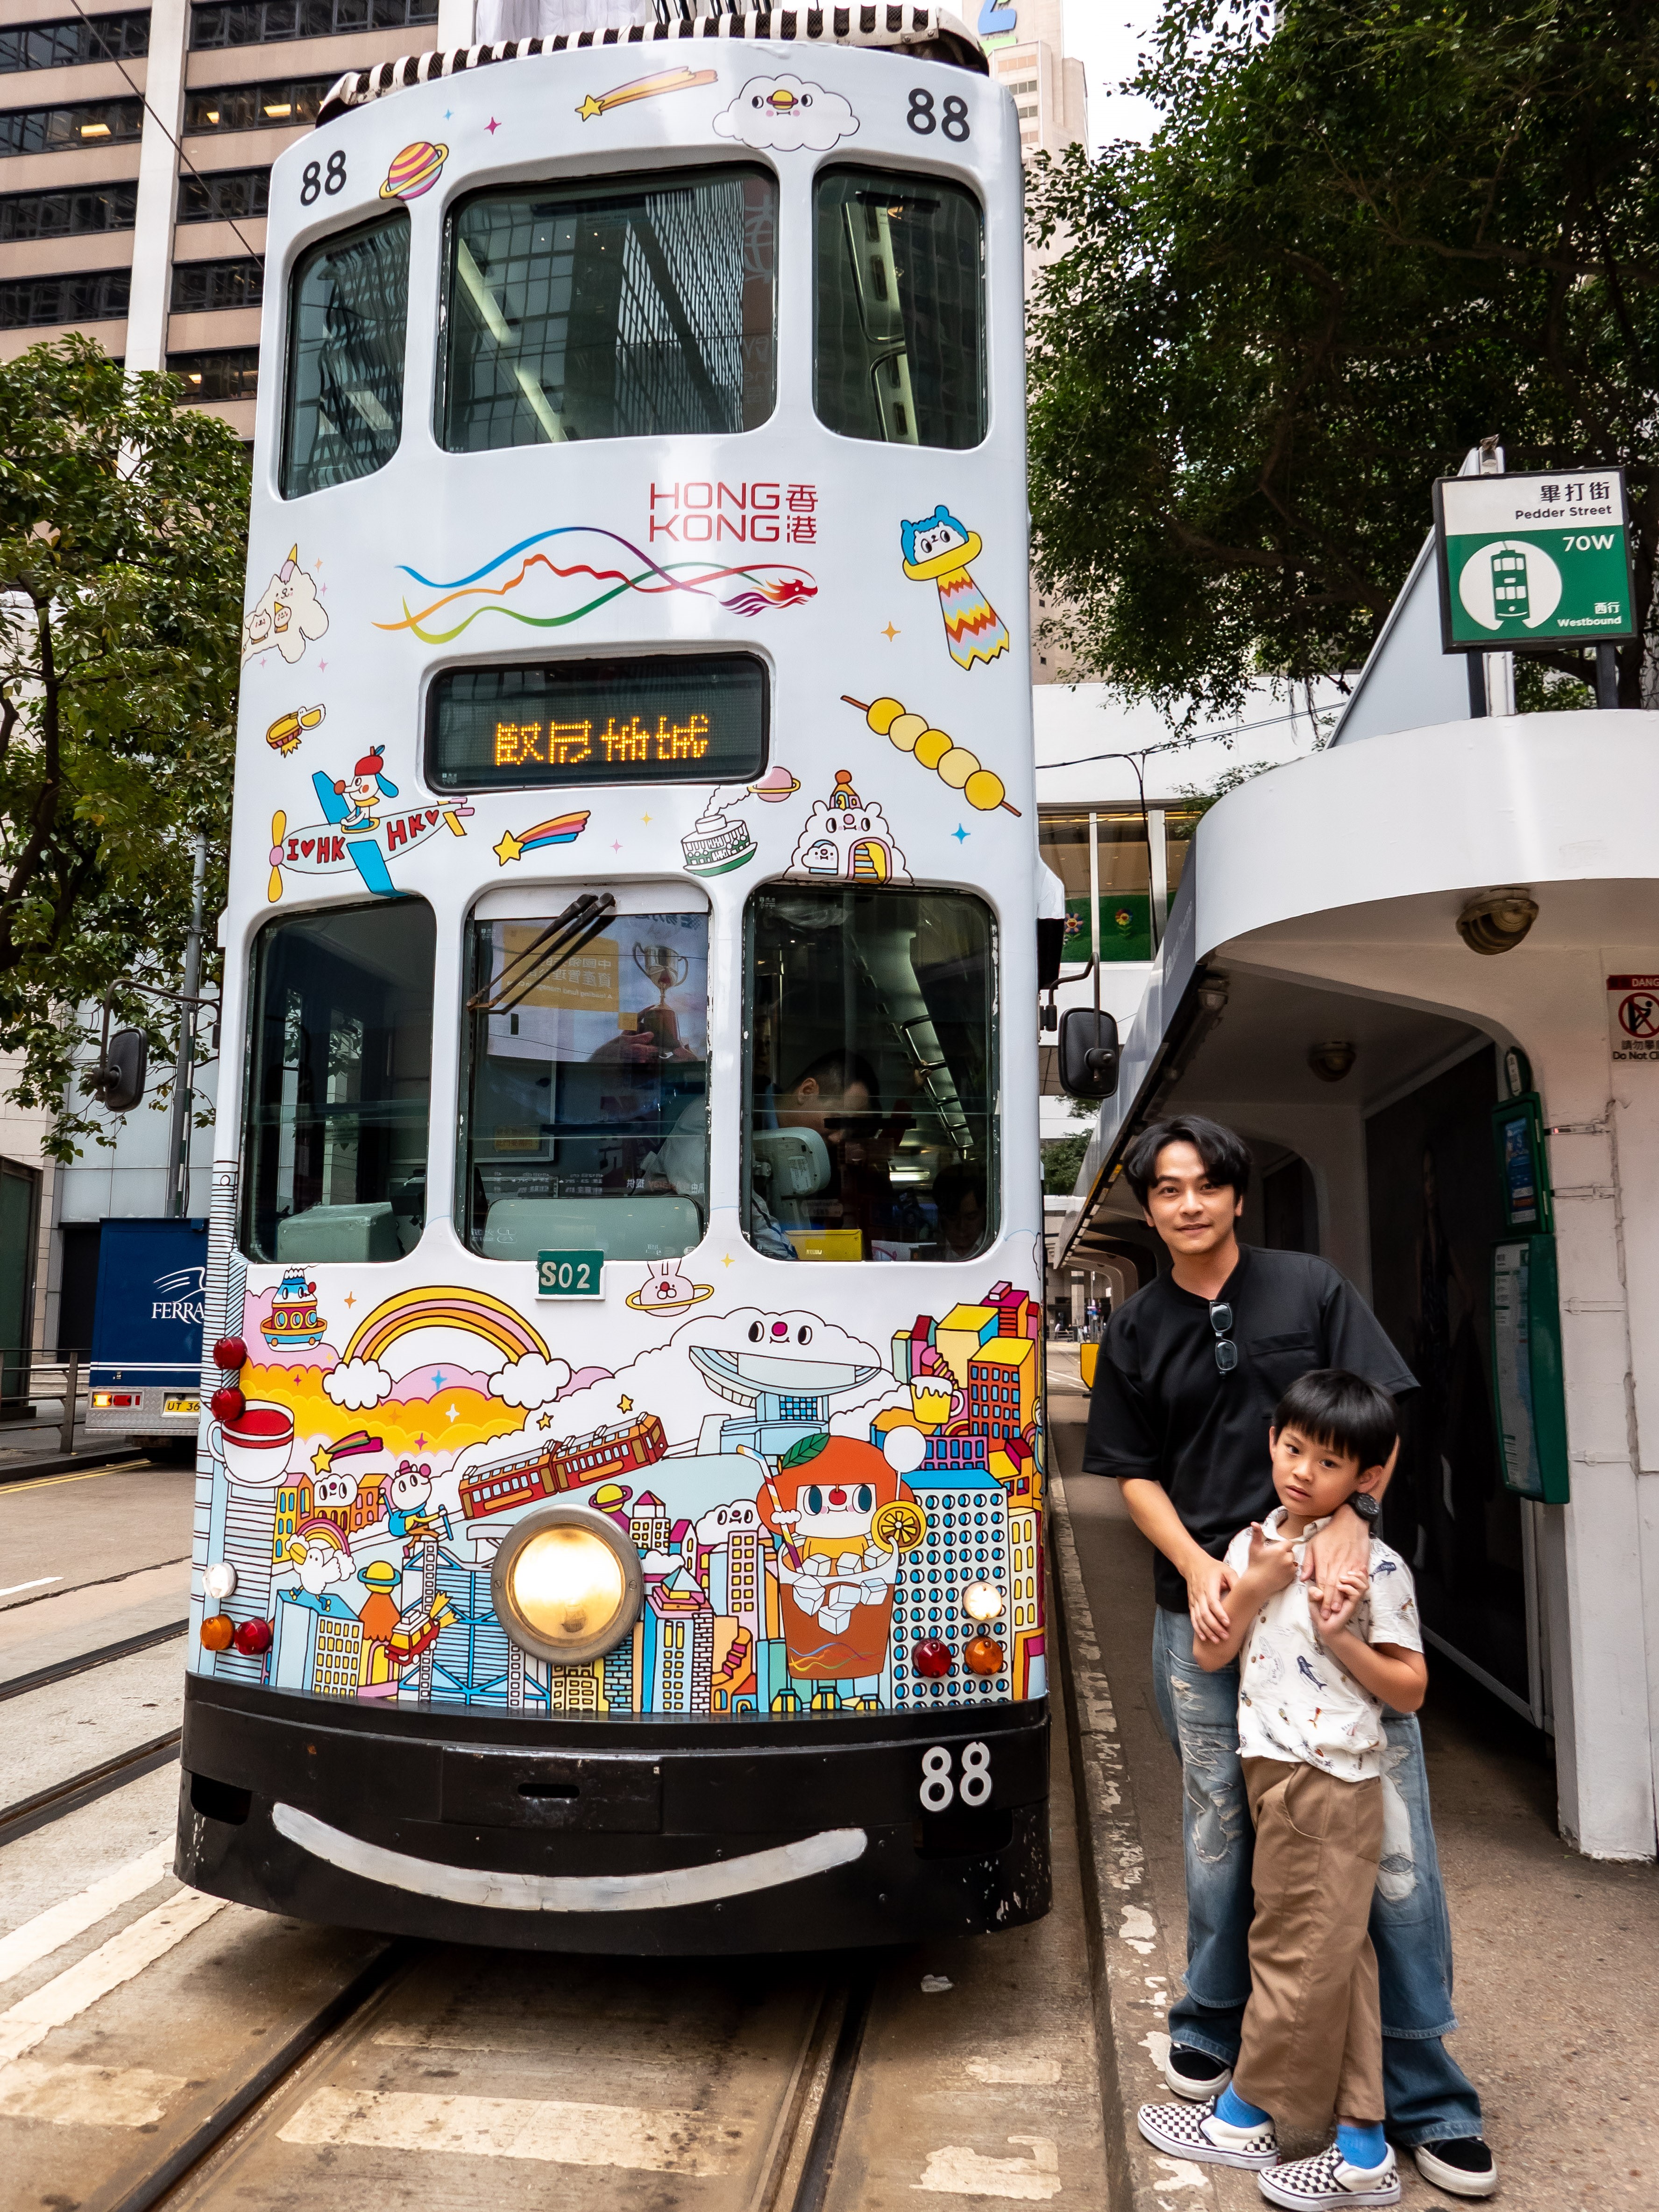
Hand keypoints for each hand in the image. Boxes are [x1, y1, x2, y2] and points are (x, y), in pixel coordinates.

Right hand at [1186, 1555, 1235, 1642]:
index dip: (1219, 1614)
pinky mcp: (1191, 1604)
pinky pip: (1193, 1618)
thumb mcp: (1227, 1571)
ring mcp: (1194, 1600)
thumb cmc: (1214, 1568)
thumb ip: (1236, 1581)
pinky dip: (1198, 1629)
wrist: (1194, 1564)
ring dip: (1207, 1630)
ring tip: (1216, 1640)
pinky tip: (1204, 1638)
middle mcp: (1199, 1594)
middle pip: (1204, 1613)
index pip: (1212, 1602)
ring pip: (1198, 1618)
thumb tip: (1247, 1593)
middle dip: (1215, 1627)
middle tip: (1225, 1636)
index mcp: (1209, 1585)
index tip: (1228, 1623)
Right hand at [1246, 1520, 1298, 1591]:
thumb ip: (1257, 1534)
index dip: (1283, 1546)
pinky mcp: (1291, 1577)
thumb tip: (1254, 1523)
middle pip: (1291, 1552)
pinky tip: (1279, 1572)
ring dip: (1287, 1562)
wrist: (1257, 1583)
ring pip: (1292, 1561)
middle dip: (1285, 1554)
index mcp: (1280, 1549)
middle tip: (1275, 1559)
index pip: (1288, 1543)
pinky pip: (1293, 1570)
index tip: (1276, 1550)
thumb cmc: (1254, 1564)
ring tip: (1277, 1566)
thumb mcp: (1254, 1547)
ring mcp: (1290, 1568)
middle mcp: (1287, 1558)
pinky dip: (1288, 1571)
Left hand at [1303, 1506, 1370, 1626]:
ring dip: (1341, 1599)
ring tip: (1339, 1610)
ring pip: (1345, 1586)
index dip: (1322, 1599)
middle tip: (1329, 1617)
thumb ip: (1309, 1563)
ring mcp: (1349, 1566)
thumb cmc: (1329, 1534)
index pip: (1323, 1585)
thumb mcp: (1313, 1545)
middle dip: (1330, 1603)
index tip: (1321, 1611)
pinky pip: (1356, 1580)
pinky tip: (1352, 1596)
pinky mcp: (1359, 1564)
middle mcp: (1337, 1567)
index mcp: (1325, 1563)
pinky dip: (1353, 1589)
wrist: (1350, 1523)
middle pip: (1333, 1589)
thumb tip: (1304, 1578)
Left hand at [1317, 1573, 1366, 1639]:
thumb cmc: (1319, 1611)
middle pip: (1363, 1578)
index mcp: (1344, 1587)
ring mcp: (1352, 1599)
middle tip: (1347, 1571)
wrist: (1324, 1626)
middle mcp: (1351, 1592)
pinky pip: (1356, 1593)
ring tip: (1343, 1578)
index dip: (1358, 1569)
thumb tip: (1318, 1592)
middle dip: (1357, 1571)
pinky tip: (1340, 1587)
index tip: (1356, 1564)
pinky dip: (1349, 1588)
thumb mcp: (1312, 1598)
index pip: (1355, 1575)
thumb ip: (1313, 1591)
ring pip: (1363, 1585)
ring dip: (1355, 1579)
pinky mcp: (1352, 1605)